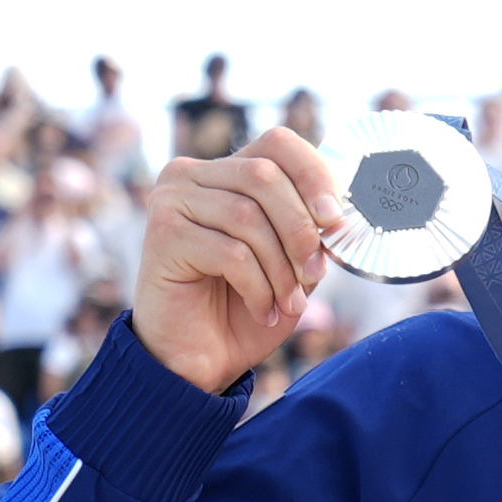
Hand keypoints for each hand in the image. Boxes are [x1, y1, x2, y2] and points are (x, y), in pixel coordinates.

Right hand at [133, 127, 343, 392]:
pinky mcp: (162, 235)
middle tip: (314, 273)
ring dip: (281, 268)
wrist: (202, 358)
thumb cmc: (247, 307)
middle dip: (302, 230)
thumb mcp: (292, 263)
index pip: (278, 144)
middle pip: (265, 176)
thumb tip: (339, 212)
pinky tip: (261, 309)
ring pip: (248, 217)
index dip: (314, 175)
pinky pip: (230, 252)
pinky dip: (258, 286)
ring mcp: (171, 201)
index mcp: (226, 172)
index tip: (336, 219)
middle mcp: (191, 175)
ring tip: (289, 302)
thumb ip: (311, 230)